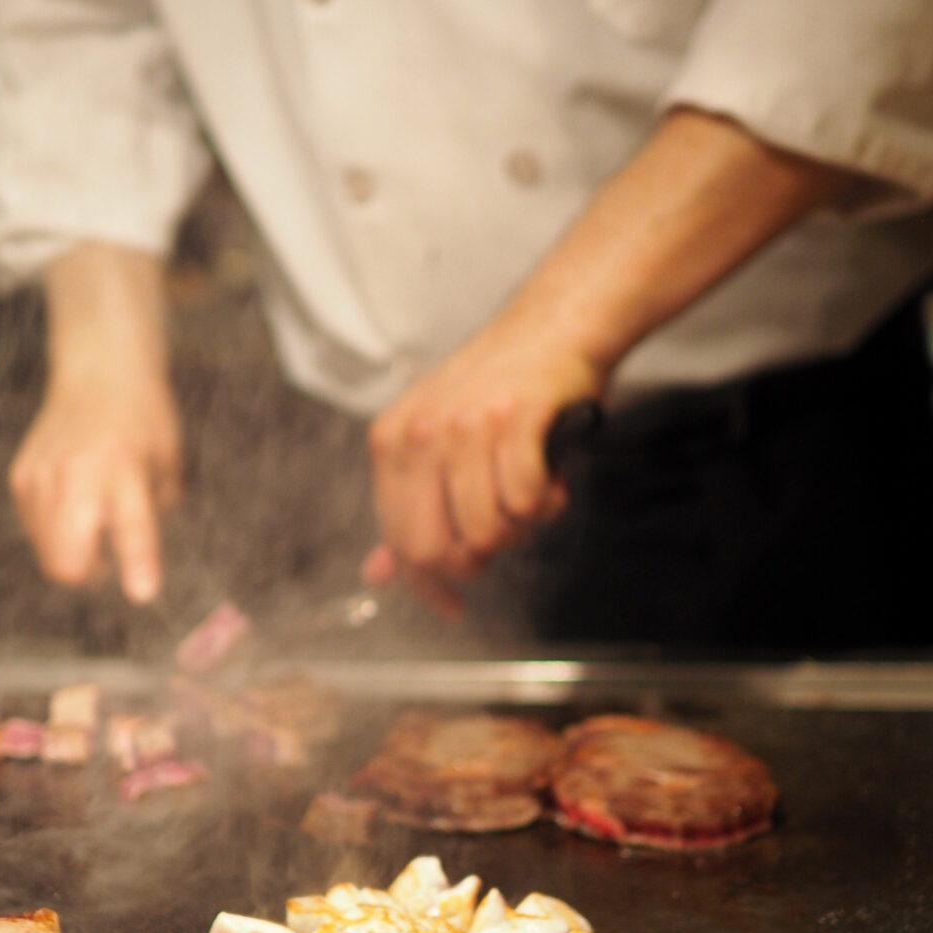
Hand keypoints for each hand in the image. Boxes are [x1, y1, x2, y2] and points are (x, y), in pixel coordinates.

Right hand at [9, 371, 180, 601]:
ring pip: (49, 555)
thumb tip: (136, 562)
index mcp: (125, 469)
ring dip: (73, 553)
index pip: (132, 526)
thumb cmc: (145, 421)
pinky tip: (74, 498)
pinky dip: (55, 531)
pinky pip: (36, 532)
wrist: (99, 372)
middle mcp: (78, 473)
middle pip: (68, 561)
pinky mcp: (21, 478)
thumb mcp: (168, 462)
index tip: (143, 594)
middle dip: (90, 576)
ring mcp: (41, 477)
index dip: (138, 564)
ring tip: (94, 516)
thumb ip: (157, 512)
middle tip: (109, 558)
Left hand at [363, 319, 599, 601]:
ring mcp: (467, 424)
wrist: (552, 326)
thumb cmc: (497, 390)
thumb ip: (408, 507)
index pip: (399, 541)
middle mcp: (421, 432)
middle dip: (476, 560)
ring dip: (520, 524)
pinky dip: (548, 500)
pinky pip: (528, 500)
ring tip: (530, 489)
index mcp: (391, 442)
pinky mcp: (516, 419)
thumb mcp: (435, 441)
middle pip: (437, 548)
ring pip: (488, 530)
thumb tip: (380, 573)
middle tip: (502, 536)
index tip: (453, 606)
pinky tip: (550, 474)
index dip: (429, 585)